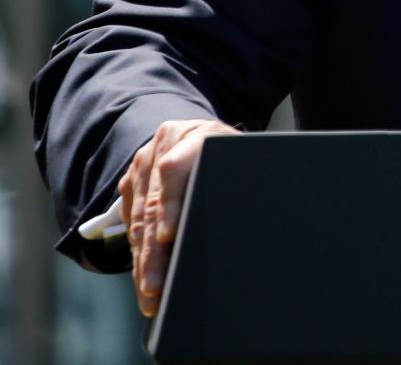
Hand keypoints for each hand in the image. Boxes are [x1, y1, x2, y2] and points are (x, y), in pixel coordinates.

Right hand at [118, 118, 239, 315]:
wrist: (203, 134)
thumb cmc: (232, 155)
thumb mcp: (239, 159)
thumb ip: (236, 180)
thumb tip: (243, 223)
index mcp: (195, 136)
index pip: (174, 170)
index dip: (170, 205)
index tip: (169, 236)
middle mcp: (162, 147)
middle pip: (153, 204)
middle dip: (154, 250)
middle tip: (156, 286)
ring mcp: (142, 165)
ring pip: (139, 219)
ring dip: (143, 261)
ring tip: (150, 294)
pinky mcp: (130, 184)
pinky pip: (130, 224)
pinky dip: (138, 255)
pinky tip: (144, 280)